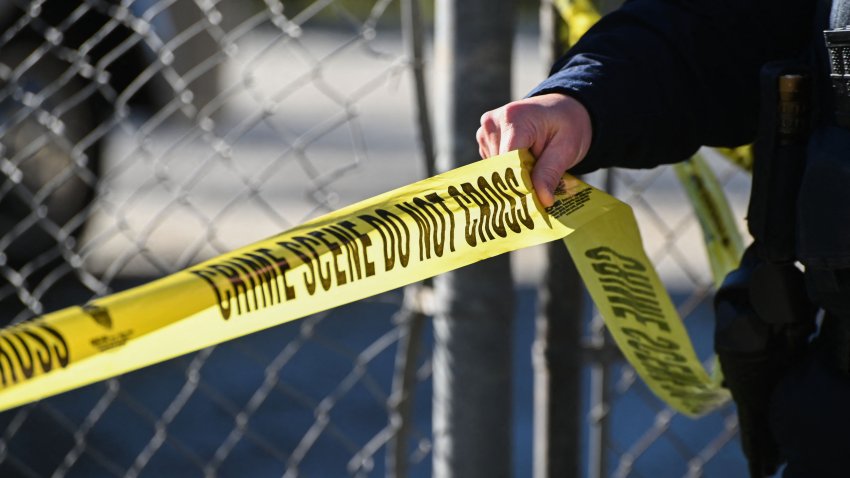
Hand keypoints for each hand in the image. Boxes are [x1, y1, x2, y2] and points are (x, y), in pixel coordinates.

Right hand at [477, 93, 591, 206]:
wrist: (562, 109)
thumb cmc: (567, 125)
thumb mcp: (567, 148)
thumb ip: (550, 173)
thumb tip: (542, 201)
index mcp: (513, 118)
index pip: (507, 162)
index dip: (518, 186)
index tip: (532, 206)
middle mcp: (493, 123)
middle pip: (498, 168)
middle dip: (516, 185)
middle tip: (537, 197)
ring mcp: (486, 130)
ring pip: (494, 170)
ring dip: (512, 178)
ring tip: (534, 173)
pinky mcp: (485, 139)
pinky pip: (493, 166)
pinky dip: (508, 172)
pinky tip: (524, 166)